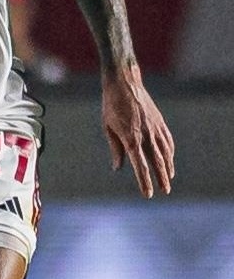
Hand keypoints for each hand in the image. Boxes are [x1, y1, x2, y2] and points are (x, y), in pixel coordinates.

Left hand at [102, 66, 174, 196]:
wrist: (124, 84)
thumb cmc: (111, 106)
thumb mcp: (108, 128)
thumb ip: (115, 149)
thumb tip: (118, 168)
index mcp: (130, 138)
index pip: (140, 165)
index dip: (144, 181)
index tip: (148, 194)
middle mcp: (146, 135)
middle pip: (156, 162)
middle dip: (160, 178)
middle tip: (165, 191)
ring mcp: (155, 128)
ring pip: (165, 152)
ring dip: (167, 167)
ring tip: (168, 179)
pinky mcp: (159, 122)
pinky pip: (168, 140)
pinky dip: (170, 152)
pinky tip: (169, 159)